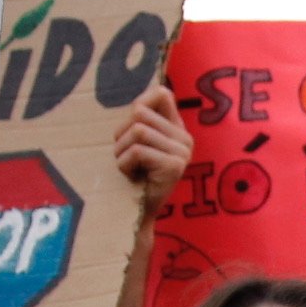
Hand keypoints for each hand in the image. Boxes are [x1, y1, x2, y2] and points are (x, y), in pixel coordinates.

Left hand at [112, 85, 195, 218]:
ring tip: (127, 167)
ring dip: (121, 151)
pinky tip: (132, 177)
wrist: (137, 214)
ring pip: (138, 131)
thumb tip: (136, 103)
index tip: (129, 128)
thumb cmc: (132, 177)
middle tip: (124, 156)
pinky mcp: (175, 166)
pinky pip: (138, 151)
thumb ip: (141, 122)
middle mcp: (185, 138)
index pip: (161, 93)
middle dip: (121, 134)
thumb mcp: (137, 144)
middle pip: (139, 113)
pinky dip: (124, 164)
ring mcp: (182, 153)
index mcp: (177, 129)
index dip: (139, 103)